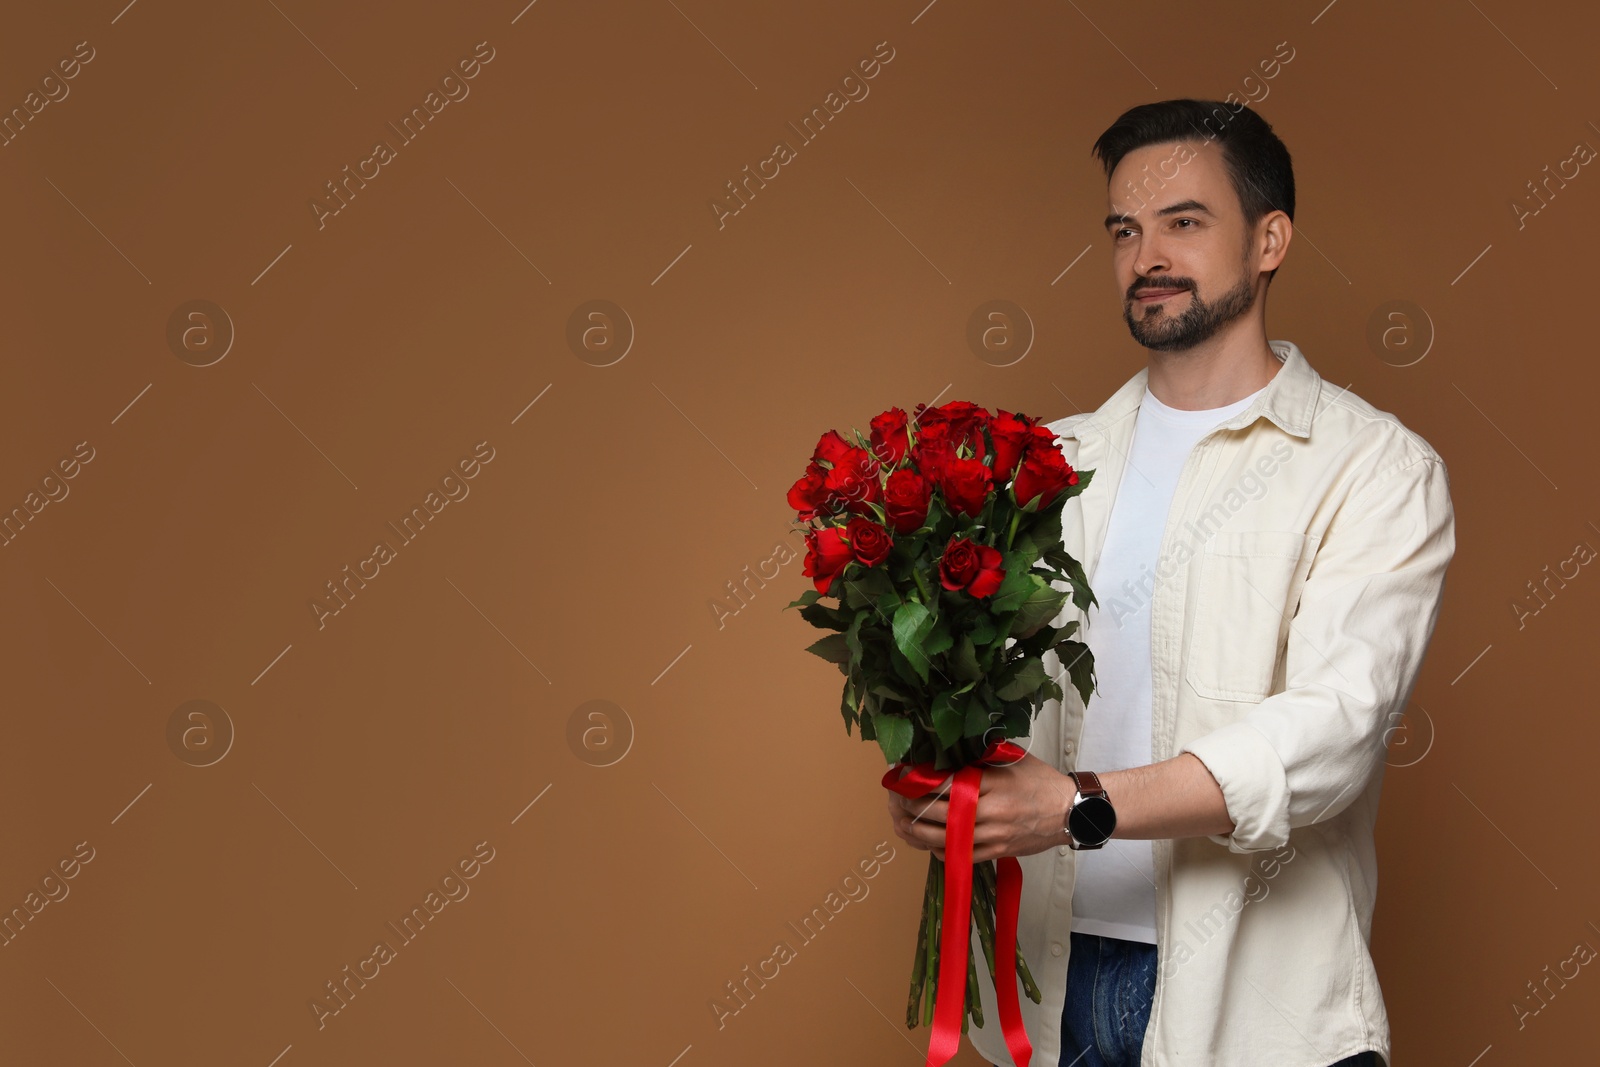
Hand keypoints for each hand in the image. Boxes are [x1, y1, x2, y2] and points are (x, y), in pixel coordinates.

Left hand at [885, 752, 1077, 862]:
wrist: (1070, 812)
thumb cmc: (1040, 781)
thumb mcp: (1010, 759)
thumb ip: (979, 757)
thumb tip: (944, 753)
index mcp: (992, 783)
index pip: (946, 783)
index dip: (919, 780)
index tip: (903, 776)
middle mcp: (990, 811)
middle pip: (938, 812)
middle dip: (911, 805)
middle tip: (896, 798)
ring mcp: (993, 835)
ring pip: (944, 839)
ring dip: (917, 831)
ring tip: (902, 822)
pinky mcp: (996, 851)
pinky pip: (959, 856)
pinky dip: (938, 850)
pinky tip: (926, 841)